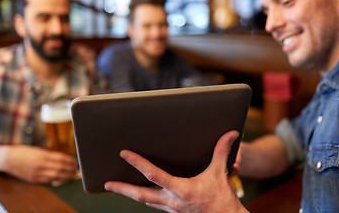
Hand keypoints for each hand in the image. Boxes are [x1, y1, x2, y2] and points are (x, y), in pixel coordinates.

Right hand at [0, 145, 77, 183]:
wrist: (7, 159)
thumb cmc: (23, 152)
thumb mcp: (38, 150)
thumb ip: (49, 155)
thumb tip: (63, 159)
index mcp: (42, 155)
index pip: (61, 158)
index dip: (70, 161)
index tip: (76, 162)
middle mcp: (40, 165)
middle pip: (60, 168)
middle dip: (70, 169)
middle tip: (76, 169)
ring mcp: (36, 173)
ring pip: (55, 176)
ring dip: (66, 176)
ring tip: (72, 175)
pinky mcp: (33, 179)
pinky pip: (48, 181)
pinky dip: (56, 180)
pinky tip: (62, 178)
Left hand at [104, 130, 248, 212]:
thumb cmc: (221, 198)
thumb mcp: (219, 173)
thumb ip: (222, 151)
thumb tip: (231, 133)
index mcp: (181, 190)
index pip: (153, 175)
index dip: (137, 163)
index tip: (124, 154)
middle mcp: (171, 201)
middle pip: (140, 195)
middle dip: (122, 188)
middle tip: (107, 182)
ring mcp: (170, 208)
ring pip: (144, 200)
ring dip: (130, 193)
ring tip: (116, 186)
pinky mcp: (172, 211)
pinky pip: (153, 203)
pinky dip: (143, 196)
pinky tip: (139, 191)